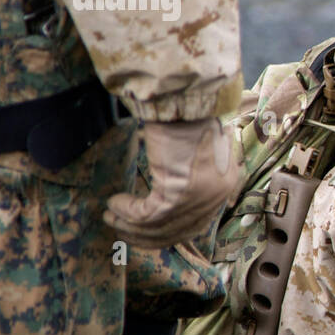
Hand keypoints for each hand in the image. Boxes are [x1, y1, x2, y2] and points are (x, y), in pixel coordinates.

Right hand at [105, 117, 239, 247]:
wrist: (188, 99)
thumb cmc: (190, 117)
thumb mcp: (199, 150)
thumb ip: (193, 175)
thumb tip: (170, 192)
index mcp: (224, 188)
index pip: (195, 225)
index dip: (167, 232)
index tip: (143, 232)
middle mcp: (216, 197)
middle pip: (178, 231)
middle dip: (146, 235)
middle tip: (121, 230)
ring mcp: (199, 197)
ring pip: (161, 226)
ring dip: (130, 224)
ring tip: (111, 216)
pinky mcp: (179, 192)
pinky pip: (149, 214)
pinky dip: (128, 211)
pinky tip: (114, 203)